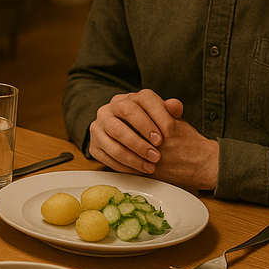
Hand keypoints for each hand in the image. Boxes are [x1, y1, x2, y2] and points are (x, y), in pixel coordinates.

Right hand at [87, 90, 217, 190]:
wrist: (129, 139)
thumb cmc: (149, 128)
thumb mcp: (162, 118)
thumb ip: (171, 111)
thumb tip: (175, 106)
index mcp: (128, 99)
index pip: (143, 99)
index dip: (156, 116)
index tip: (165, 135)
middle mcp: (109, 108)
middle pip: (125, 115)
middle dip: (143, 136)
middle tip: (156, 154)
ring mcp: (99, 126)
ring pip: (114, 136)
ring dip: (133, 154)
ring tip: (150, 166)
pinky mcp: (94, 145)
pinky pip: (107, 155)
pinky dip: (124, 165)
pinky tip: (138, 170)